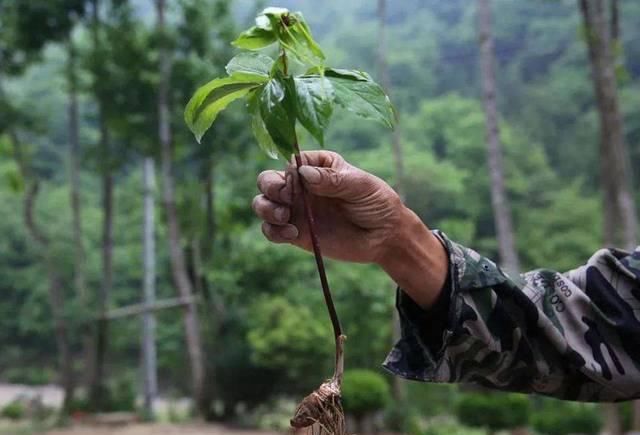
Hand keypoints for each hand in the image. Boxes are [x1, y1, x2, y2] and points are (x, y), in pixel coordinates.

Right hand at [253, 150, 447, 307]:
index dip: (289, 171)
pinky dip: (273, 232)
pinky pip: (271, 231)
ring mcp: (297, 210)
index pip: (291, 162)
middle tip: (285, 197)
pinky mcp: (296, 234)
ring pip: (263, 204)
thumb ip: (333, 179)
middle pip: (268, 180)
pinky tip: (292, 234)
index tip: (300, 180)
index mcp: (317, 166)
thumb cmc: (377, 203)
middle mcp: (301, 186)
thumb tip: (304, 173)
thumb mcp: (361, 185)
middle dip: (269, 186)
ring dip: (266, 209)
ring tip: (286, 216)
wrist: (385, 237)